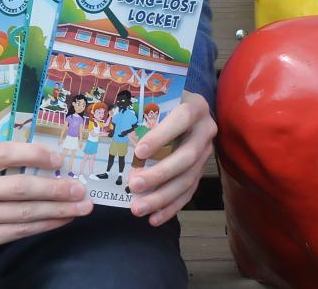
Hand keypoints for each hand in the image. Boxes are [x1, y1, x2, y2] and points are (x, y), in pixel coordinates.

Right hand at [0, 143, 91, 275]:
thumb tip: (35, 160)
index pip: (2, 153)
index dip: (33, 153)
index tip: (58, 157)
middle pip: (19, 187)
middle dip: (54, 187)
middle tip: (79, 187)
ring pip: (23, 212)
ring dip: (57, 209)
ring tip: (81, 205)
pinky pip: (18, 232)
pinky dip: (44, 225)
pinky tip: (61, 220)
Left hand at [124, 91, 215, 226]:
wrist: (191, 108)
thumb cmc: (166, 101)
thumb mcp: (159, 98)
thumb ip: (144, 109)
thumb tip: (111, 126)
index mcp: (195, 107)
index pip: (181, 120)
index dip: (162, 136)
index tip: (139, 151)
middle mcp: (205, 130)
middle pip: (186, 157)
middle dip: (159, 174)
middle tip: (134, 185)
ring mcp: (206, 152)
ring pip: (187, 179)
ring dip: (162, 197)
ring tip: (138, 208)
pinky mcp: (202, 169)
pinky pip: (188, 192)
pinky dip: (171, 207)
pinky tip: (154, 218)